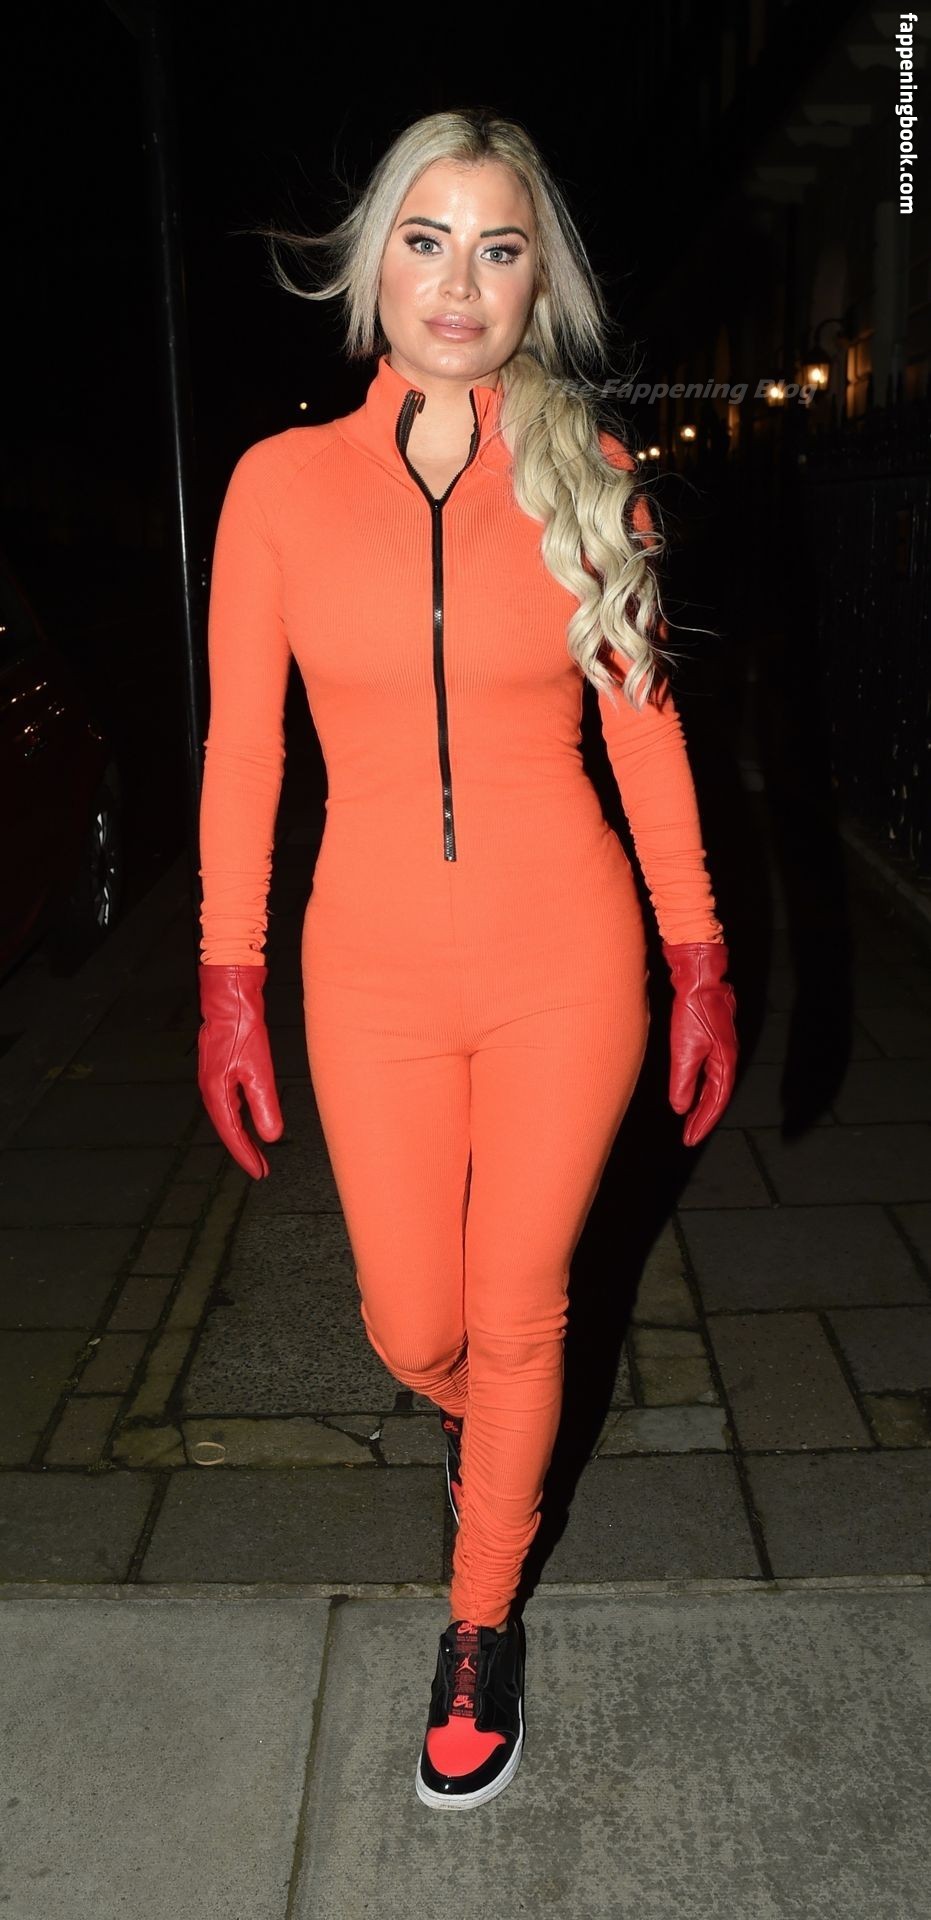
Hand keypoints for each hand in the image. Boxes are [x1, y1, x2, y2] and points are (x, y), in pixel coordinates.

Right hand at [197, 963, 283, 1177]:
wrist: (229, 1000)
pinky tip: (248, 1120)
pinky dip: (238, 1118)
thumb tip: (271, 1137)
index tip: (259, 1172)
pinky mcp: (217, 1070)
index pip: (232, 1133)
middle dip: (244, 1150)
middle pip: (227, 1129)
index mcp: (216, 1092)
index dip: (246, 1155)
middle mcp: (210, 1089)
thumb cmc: (241, 1030)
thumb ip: (264, 1105)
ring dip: (241, 1135)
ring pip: (226, 1117)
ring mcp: (211, 1079)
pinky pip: (226, 1103)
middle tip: (261, 1168)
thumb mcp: (259, 1070)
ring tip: (257, 1152)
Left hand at [660, 940, 737, 1146]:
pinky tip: (690, 1089)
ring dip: (701, 1103)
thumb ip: (683, 1080)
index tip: (691, 1139)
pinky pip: (708, 1070)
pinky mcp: (712, 1037)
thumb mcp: (685, 1049)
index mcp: (725, 1061)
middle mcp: (727, 1056)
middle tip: (690, 1135)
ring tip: (689, 1120)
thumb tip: (680, 1107)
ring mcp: (721, 1046)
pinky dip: (699, 1085)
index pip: (716, 1100)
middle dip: (703, 1117)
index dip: (704, 1122)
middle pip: (717, 1095)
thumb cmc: (694, 1009)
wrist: (699, 977)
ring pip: (713, 1084)